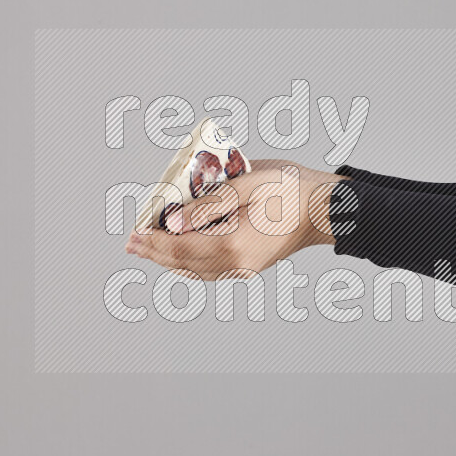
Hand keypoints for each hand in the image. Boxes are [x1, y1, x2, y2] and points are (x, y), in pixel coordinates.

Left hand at [125, 160, 348, 279]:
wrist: (324, 209)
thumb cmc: (291, 189)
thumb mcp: (248, 184)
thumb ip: (208, 203)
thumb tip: (173, 221)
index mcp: (232, 243)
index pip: (179, 245)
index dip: (154, 238)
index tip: (134, 230)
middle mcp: (235, 263)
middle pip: (182, 262)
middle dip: (154, 251)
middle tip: (131, 243)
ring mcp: (243, 269)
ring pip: (194, 270)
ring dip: (168, 259)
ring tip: (147, 248)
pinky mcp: (249, 267)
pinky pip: (209, 271)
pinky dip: (188, 264)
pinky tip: (179, 255)